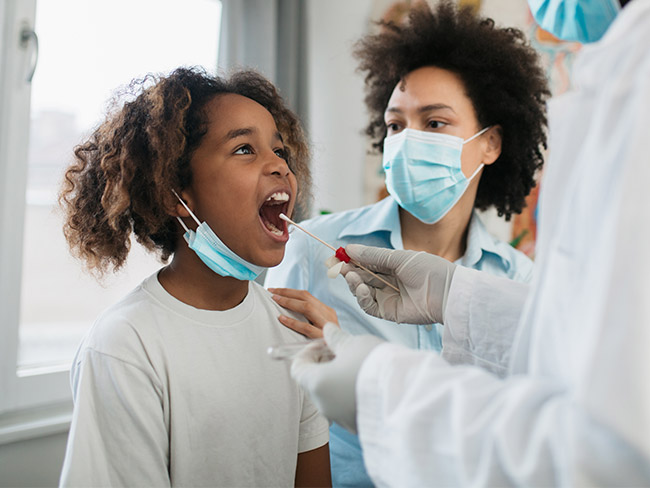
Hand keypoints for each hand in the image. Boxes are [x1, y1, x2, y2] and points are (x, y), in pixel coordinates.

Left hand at [269, 288, 338, 338]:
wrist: (341, 361)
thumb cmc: (327, 345)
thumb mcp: (321, 328)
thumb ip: (310, 319)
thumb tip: (287, 311)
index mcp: (327, 312)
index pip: (307, 296)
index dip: (290, 291)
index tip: (275, 290)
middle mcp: (328, 316)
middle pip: (306, 297)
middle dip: (287, 293)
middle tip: (272, 291)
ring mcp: (327, 326)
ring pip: (307, 308)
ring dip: (289, 302)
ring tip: (276, 300)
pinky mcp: (323, 338)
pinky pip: (307, 328)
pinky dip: (293, 322)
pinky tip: (282, 319)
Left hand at [291, 323, 383, 433]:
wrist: (406, 393)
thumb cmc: (375, 365)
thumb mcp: (353, 344)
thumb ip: (336, 338)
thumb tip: (327, 329)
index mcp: (316, 384)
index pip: (298, 368)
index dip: (308, 352)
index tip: (325, 344)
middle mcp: (324, 405)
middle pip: (314, 382)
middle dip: (325, 364)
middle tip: (343, 352)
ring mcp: (341, 418)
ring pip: (331, 396)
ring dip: (338, 379)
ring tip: (359, 366)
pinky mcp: (358, 426)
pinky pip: (347, 407)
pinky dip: (351, 394)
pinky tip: (368, 382)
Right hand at [340, 244, 456, 323]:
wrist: (446, 292)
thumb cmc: (428, 270)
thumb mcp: (398, 258)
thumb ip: (373, 255)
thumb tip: (349, 248)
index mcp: (392, 267)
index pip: (366, 263)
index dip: (351, 259)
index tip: (337, 255)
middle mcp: (388, 282)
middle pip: (361, 277)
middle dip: (348, 271)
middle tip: (336, 266)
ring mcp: (388, 298)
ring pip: (362, 291)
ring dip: (354, 283)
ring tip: (352, 276)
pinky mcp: (389, 313)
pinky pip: (369, 306)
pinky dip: (363, 297)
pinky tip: (363, 288)